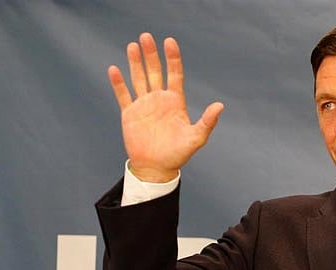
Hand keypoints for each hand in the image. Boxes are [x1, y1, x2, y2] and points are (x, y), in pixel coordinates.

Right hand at [108, 33, 223, 181]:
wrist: (157, 168)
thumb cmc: (178, 154)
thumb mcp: (196, 138)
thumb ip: (207, 122)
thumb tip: (220, 105)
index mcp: (175, 101)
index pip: (174, 74)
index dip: (172, 58)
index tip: (169, 41)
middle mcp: (159, 99)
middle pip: (155, 71)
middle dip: (151, 54)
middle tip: (146, 36)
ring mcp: (144, 105)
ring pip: (139, 79)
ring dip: (135, 63)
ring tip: (133, 45)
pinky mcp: (130, 114)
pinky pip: (123, 95)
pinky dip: (118, 83)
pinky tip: (114, 69)